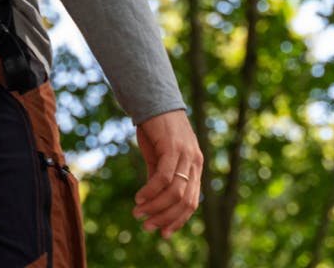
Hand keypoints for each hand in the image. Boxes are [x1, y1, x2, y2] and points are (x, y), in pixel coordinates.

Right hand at [132, 110, 202, 238]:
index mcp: (195, 167)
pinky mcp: (173, 148)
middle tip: (146, 226)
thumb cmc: (156, 129)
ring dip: (155, 206)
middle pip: (184, 201)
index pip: (191, 203)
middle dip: (165, 218)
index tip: (162, 232)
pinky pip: (163, 177)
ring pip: (174, 192)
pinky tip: (139, 197)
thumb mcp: (160, 157)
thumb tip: (155, 202)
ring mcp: (186, 155)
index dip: (178, 220)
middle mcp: (195, 163)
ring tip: (138, 212)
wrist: (154, 101)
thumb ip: (161, 177)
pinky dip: (150, 191)